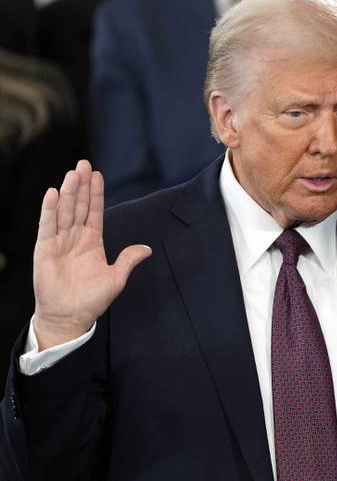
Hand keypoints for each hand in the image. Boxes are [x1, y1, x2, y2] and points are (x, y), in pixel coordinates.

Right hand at [33, 160, 151, 349]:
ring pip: (65, 212)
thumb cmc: (91, 300)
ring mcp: (59, 242)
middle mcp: (75, 237)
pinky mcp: (45, 250)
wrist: (70, 317)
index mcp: (92, 241)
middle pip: (79, 206)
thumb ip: (128, 260)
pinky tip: (53, 194)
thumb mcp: (116, 278)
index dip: (96, 193)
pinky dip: (50, 210)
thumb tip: (147, 248)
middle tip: (84, 164)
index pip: (95, 211)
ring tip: (72, 173)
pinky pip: (48, 226)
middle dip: (82, 185)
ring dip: (69, 192)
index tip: (98, 175)